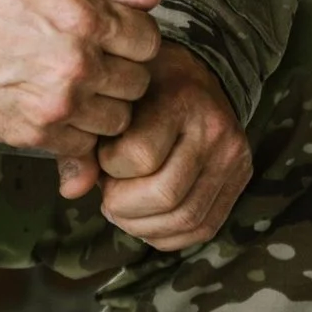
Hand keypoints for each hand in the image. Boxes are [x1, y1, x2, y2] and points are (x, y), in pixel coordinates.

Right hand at [0, 0, 163, 199]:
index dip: (134, 38)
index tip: (115, 37)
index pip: (149, 42)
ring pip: (117, 121)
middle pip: (138, 83)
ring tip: (76, 87)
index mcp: (86, 19)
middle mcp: (79, 66)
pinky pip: (84, 146)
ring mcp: (58, 105)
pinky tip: (58, 108)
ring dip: (103, 106)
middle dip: (121, 72)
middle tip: (95, 62)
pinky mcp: (36, 135)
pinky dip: (77, 132)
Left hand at [96, 41, 250, 251]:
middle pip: (165, 195)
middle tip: (107, 195)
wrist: (196, 76)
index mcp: (181, 99)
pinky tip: (146, 222)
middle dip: (124, 206)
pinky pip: (205, 228)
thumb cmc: (144, 87)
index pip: (140, 156)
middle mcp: (215, 129)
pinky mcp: (241, 179)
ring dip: (144, 226)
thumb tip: (70, 191)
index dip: (109, 167)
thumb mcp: (112, 99)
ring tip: (122, 210)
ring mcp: (233, 157)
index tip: (101, 156)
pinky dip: (169, 235)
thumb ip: (85, 144)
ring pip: (187, 218)